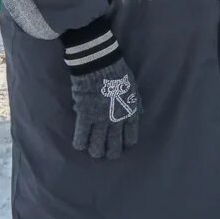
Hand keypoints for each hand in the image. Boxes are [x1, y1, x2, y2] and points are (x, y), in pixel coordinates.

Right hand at [61, 22, 141, 160]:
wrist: (100, 64)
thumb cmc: (117, 73)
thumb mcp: (133, 88)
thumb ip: (135, 103)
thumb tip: (139, 114)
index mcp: (130, 112)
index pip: (131, 135)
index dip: (126, 142)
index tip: (123, 145)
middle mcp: (117, 120)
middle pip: (114, 144)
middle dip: (111, 151)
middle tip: (107, 154)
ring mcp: (101, 119)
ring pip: (98, 144)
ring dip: (96, 150)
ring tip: (94, 152)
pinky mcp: (85, 116)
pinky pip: (82, 135)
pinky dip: (80, 142)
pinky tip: (80, 146)